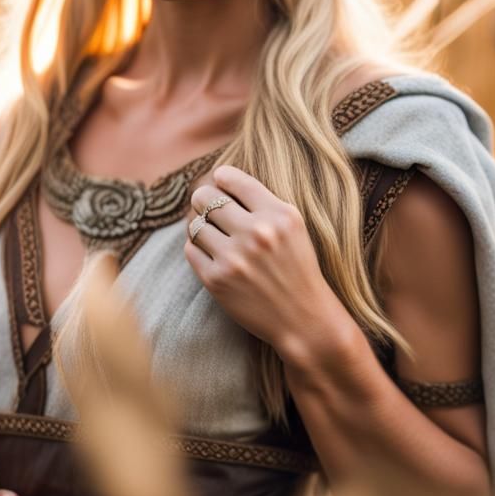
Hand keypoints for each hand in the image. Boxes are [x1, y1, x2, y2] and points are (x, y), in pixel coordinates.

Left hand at [184, 164, 349, 353]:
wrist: (304, 319)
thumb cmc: (297, 268)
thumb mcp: (293, 227)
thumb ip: (262, 202)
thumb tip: (218, 178)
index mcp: (279, 215)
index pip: (233, 179)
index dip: (221, 177)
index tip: (219, 180)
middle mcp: (257, 233)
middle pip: (205, 197)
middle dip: (203, 199)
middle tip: (209, 207)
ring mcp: (234, 258)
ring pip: (194, 224)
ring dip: (200, 226)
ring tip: (213, 233)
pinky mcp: (217, 280)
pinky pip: (191, 249)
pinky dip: (198, 248)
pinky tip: (212, 253)